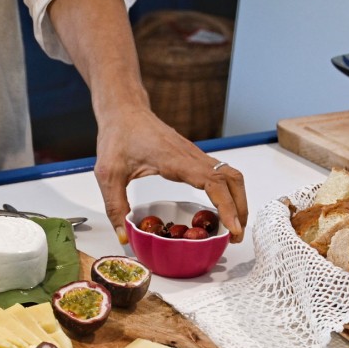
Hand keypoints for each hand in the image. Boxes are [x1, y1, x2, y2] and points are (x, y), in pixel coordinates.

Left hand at [94, 106, 248, 243]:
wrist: (123, 111)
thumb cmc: (117, 136)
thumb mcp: (108, 175)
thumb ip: (115, 207)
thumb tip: (125, 237)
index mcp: (175, 160)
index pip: (213, 182)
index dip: (227, 206)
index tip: (232, 228)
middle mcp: (191, 156)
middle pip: (231, 179)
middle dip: (240, 208)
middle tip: (235, 236)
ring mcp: (195, 155)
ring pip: (230, 175)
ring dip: (237, 200)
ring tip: (233, 226)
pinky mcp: (193, 157)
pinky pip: (220, 174)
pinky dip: (228, 192)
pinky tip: (221, 209)